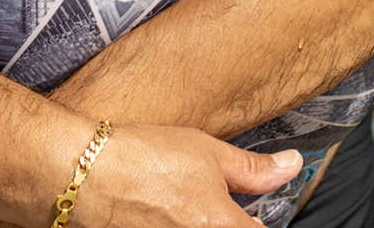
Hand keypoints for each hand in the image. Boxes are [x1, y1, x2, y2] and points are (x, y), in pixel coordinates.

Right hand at [74, 124, 299, 227]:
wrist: (81, 175)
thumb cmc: (142, 159)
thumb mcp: (207, 153)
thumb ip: (253, 170)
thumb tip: (292, 165)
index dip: (258, 221)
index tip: (252, 215)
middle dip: (230, 224)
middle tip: (209, 207)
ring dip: (200, 226)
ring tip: (182, 210)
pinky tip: (162, 217)